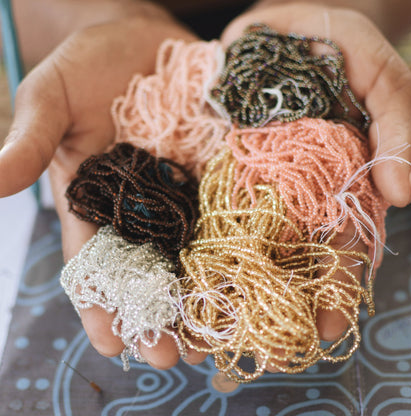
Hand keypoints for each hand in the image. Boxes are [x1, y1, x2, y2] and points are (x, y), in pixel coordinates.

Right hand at [0, 3, 206, 368]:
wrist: (143, 41)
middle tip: (176, 358)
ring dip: (202, 296)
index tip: (114, 342)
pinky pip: (226, 214)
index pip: (95, 263)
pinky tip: (248, 278)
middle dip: (160, 315)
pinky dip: (235, 247)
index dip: (101, 304)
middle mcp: (139, 207)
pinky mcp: (215, 172)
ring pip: (190, 255)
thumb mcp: (51, 97)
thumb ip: (31, 140)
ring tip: (216, 339)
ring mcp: (181, 193)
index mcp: (94, 201)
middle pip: (149, 271)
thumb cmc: (90, 66)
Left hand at [221, 1, 410, 370]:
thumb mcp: (375, 69)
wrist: (268, 30)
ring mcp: (246, 182)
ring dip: (230, 285)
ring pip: (242, 240)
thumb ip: (400, 123)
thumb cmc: (328, 42)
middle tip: (266, 350)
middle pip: (288, 254)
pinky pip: (202, 209)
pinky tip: (182, 278)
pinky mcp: (209, 169)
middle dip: (280, 301)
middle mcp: (289, 191)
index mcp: (333, 180)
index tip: (329, 328)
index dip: (338, 285)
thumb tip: (403, 193)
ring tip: (215, 332)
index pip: (341, 242)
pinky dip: (194, 243)